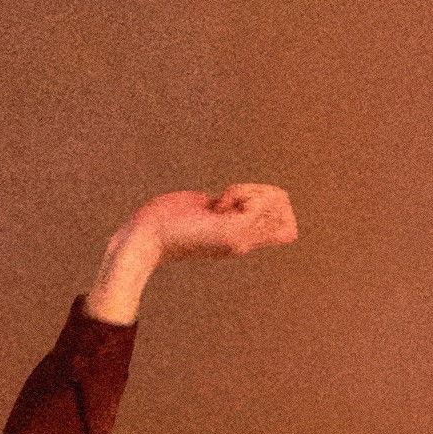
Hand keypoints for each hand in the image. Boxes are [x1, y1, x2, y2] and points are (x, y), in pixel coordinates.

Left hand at [133, 183, 297, 261]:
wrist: (146, 239)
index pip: (287, 226)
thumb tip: (239, 197)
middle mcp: (246, 242)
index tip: (232, 202)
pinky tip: (217, 202)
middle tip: (227, 198)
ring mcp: (242, 238)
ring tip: (222, 200)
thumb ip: (224, 208)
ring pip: (277, 203)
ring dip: (253, 191)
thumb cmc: (165, 223)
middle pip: (287, 211)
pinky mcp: (232, 231)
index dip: (269, 204)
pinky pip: (258, 203)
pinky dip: (242, 193)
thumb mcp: (202, 212)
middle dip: (263, 193)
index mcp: (241, 238)